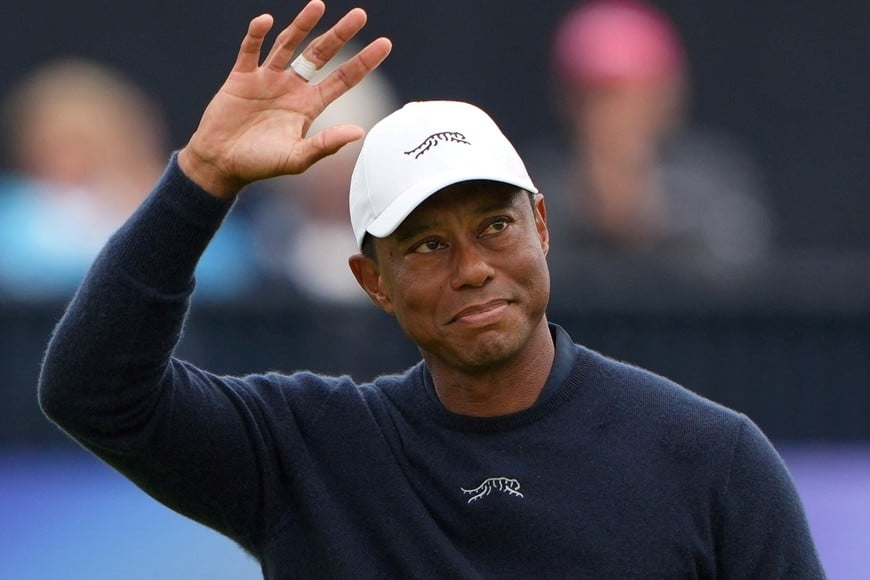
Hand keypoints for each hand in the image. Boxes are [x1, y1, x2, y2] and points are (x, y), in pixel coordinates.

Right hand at [178, 0, 391, 198]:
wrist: (221, 163)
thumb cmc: (260, 164)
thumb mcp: (297, 158)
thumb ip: (326, 144)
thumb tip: (359, 132)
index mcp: (309, 105)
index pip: (343, 79)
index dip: (363, 62)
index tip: (385, 43)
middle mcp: (292, 87)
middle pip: (320, 54)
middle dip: (340, 34)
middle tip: (360, 14)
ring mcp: (267, 78)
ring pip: (287, 44)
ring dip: (302, 25)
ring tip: (318, 6)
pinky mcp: (241, 76)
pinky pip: (250, 50)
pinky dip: (256, 35)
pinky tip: (265, 21)